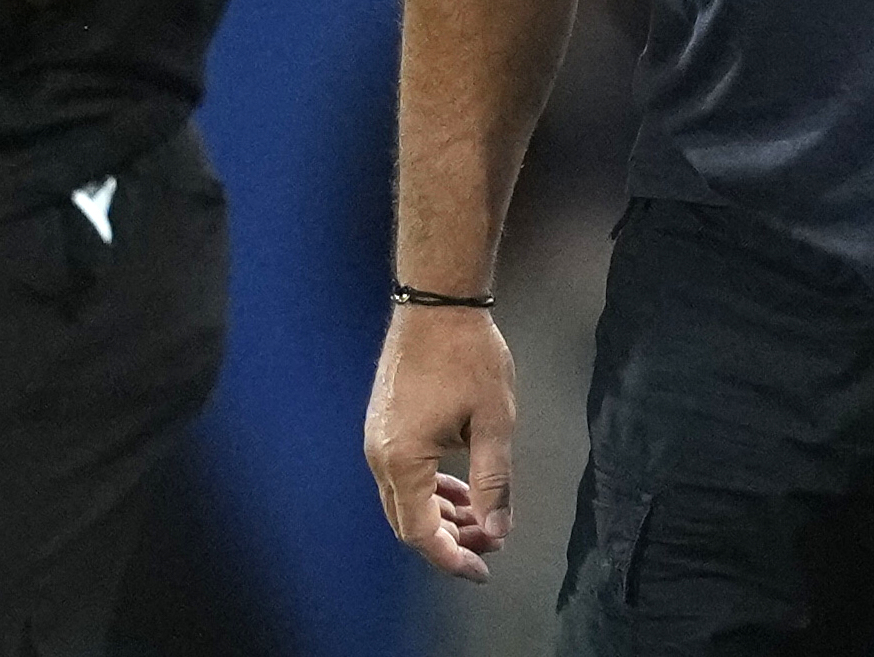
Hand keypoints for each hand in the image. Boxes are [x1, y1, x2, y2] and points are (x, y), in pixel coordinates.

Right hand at [364, 303, 515, 580]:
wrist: (436, 304)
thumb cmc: (468, 355)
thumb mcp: (493, 422)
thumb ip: (493, 481)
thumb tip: (497, 529)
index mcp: (402, 460)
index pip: (421, 532)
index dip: (452, 557)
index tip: (482, 569)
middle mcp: (380, 456)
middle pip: (408, 521)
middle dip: (451, 539)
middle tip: (492, 541)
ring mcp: (377, 440)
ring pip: (405, 499)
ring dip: (442, 514)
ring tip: (483, 517)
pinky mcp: (384, 425)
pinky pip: (402, 475)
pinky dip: (431, 489)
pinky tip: (460, 487)